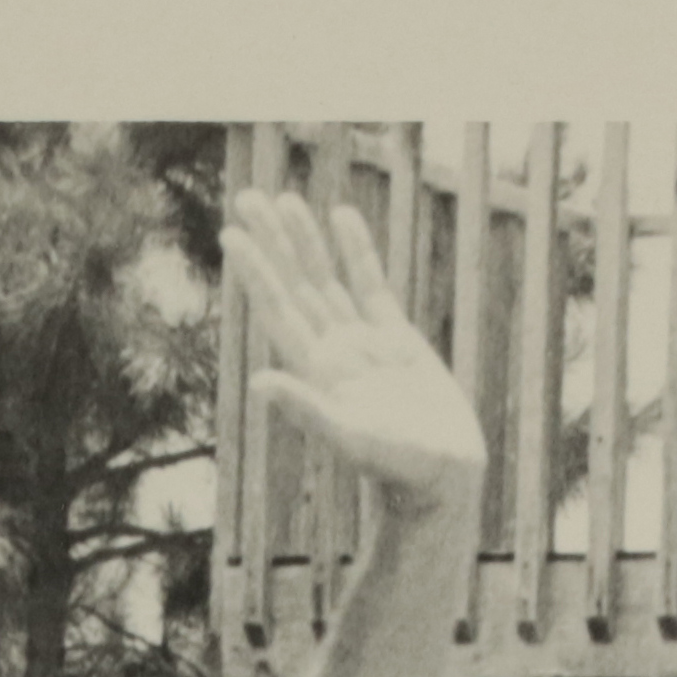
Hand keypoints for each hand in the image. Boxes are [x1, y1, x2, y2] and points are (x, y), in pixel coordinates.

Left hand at [239, 186, 482, 516]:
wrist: (445, 480)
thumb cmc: (399, 469)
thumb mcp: (350, 438)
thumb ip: (305, 408)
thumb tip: (258, 383)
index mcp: (316, 371)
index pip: (277, 309)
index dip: (255, 271)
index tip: (231, 233)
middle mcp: (332, 353)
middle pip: (295, 284)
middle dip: (272, 242)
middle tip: (247, 197)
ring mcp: (363, 344)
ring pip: (326, 280)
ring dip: (304, 241)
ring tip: (285, 199)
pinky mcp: (396, 341)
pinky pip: (370, 285)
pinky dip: (357, 251)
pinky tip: (342, 216)